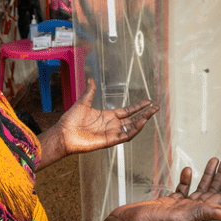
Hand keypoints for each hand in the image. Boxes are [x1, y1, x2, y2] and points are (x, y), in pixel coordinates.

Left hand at [37, 78, 158, 170]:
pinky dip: (134, 130)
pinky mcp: (109, 141)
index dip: (138, 106)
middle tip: (156, 108)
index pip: (127, 111)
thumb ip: (90, 91)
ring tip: (151, 114)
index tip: (148, 101)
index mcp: (108, 115)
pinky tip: (141, 123)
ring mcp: (111, 133)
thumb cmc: (71, 120)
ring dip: (142, 121)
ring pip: (131, 128)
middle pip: (133, 119)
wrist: (64, 134)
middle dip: (145, 114)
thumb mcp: (83, 102)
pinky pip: (125, 136)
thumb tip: (90, 79)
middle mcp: (112, 124)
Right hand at [105, 157, 220, 220]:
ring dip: (208, 174)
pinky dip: (187, 179)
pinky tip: (189, 171)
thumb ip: (203, 213)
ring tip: (215, 160)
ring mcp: (180, 207)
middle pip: (213, 190)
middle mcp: (191, 211)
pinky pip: (182, 189)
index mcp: (197, 215)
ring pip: (200, 188)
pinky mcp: (168, 203)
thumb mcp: (180, 216)